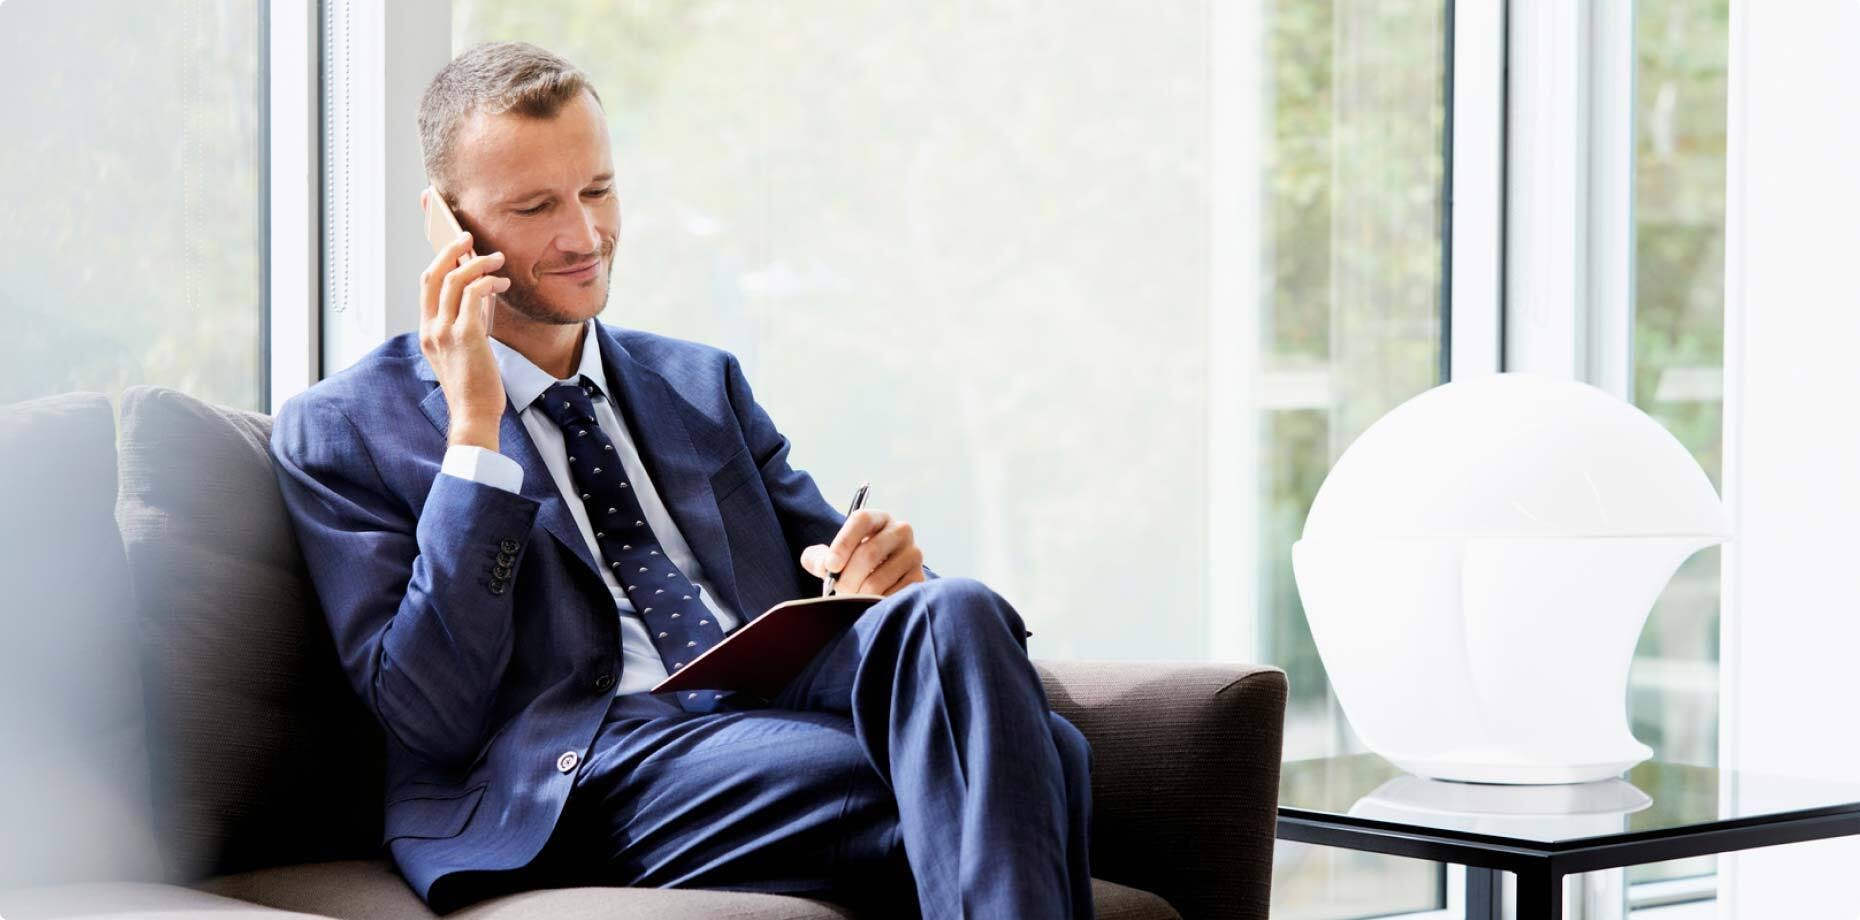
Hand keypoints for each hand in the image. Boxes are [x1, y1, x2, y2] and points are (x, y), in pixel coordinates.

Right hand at [419, 225, 510, 449]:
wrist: (474, 414)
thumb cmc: (474, 386)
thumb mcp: (461, 352)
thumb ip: (464, 324)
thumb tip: (482, 295)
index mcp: (426, 331)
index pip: (426, 286)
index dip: (439, 261)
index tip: (455, 247)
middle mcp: (430, 328)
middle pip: (432, 275)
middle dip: (450, 250)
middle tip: (468, 236)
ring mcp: (444, 331)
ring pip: (454, 280)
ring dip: (477, 263)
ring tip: (497, 259)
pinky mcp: (465, 335)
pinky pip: (474, 294)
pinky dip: (488, 282)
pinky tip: (502, 284)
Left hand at [801, 508, 926, 597]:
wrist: (883, 580)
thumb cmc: (854, 565)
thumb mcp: (834, 557)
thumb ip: (818, 558)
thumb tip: (823, 565)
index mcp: (878, 518)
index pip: (861, 520)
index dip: (843, 543)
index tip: (830, 566)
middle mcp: (900, 530)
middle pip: (869, 553)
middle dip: (847, 578)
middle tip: (838, 590)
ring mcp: (913, 554)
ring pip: (878, 579)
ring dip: (859, 595)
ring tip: (853, 598)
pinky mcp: (918, 578)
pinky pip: (890, 595)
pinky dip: (874, 604)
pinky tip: (870, 602)